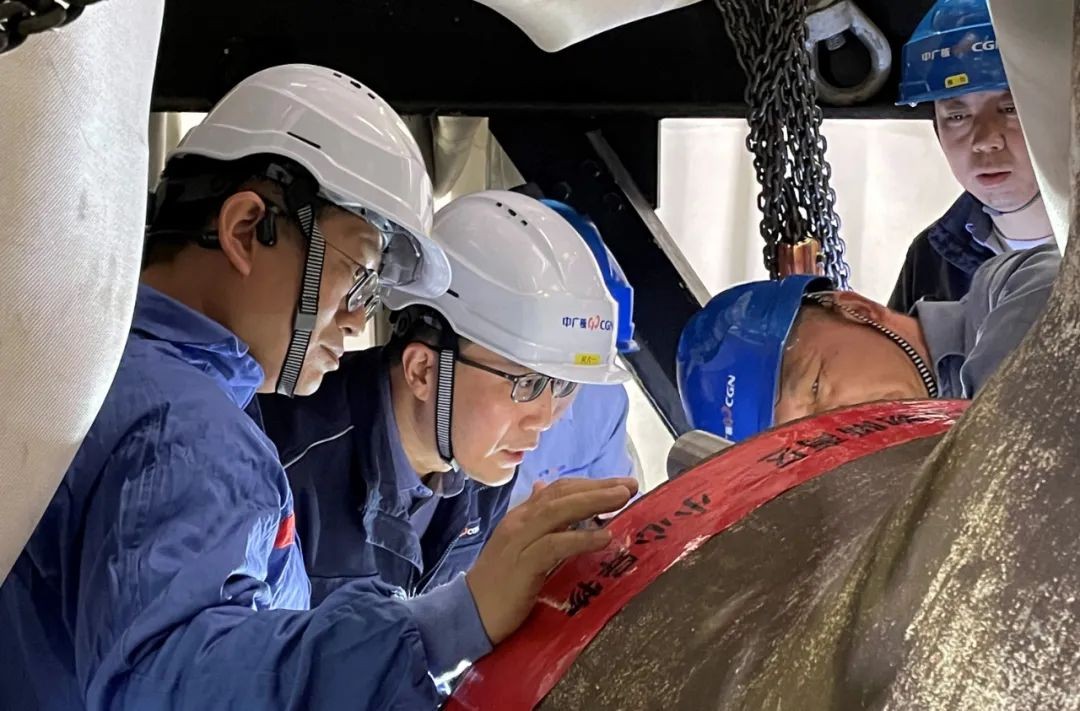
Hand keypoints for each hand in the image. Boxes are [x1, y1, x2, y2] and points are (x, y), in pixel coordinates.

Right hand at [466, 477, 637, 644]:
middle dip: (598, 487)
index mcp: (521, 517)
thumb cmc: (499, 584)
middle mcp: (520, 522)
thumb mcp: (519, 546)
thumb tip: (545, 488)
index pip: (558, 491)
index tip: (619, 484)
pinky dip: (581, 538)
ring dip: (594, 502)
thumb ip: (535, 519)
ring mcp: (519, 541)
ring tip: (623, 499)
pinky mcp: (523, 564)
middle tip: (630, 484)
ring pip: (560, 512)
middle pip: (562, 495)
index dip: (590, 484)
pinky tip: (604, 537)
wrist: (469, 613)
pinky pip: (555, 545)